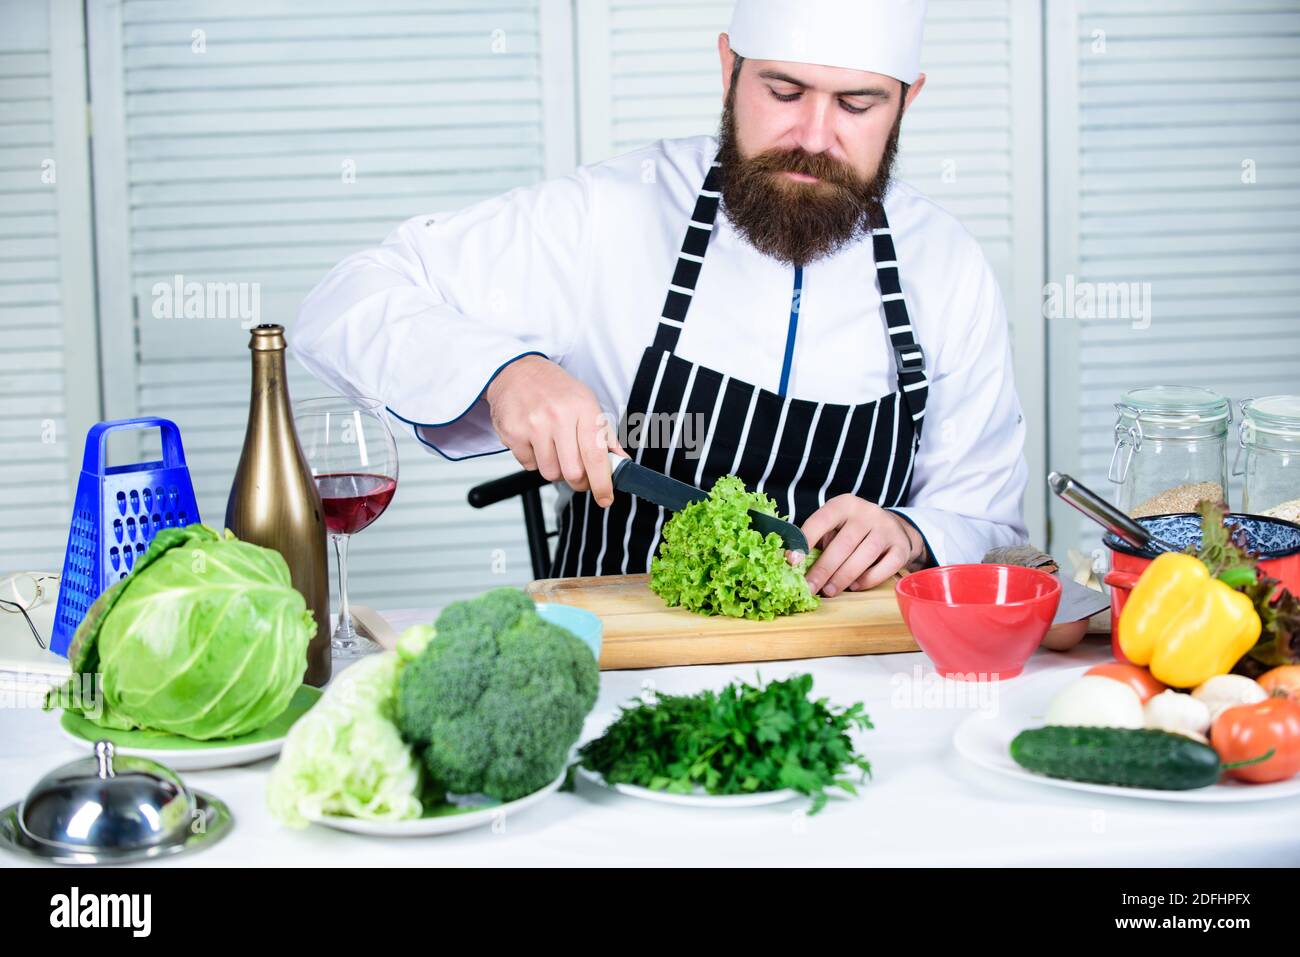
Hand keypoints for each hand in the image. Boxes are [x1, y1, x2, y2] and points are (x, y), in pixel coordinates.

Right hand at [485, 355, 626, 506]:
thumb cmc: (555, 389)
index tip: (605, 498)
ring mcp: (534, 426)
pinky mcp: (513, 434)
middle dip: (579, 481)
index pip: (596, 456)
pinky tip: (535, 441)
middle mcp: (558, 417)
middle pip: (573, 472)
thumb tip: (621, 462)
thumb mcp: (587, 403)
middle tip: (579, 474)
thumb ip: (604, 435)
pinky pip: (529, 465)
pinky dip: (534, 460)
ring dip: (555, 469)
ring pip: (550, 473)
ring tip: (553, 448)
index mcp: (583, 409)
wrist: (517, 371)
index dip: (602, 483)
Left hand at [797, 494, 926, 595]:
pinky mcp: (901, 547)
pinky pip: (885, 567)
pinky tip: (854, 586)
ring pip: (864, 556)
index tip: (792, 561)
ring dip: (843, 577)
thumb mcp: (835, 526)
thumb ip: (818, 540)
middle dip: (823, 569)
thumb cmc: (853, 531)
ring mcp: (886, 529)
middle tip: (809, 587)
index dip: (805, 541)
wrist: (894, 529)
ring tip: (828, 591)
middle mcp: (867, 513)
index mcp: (844, 504)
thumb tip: (793, 563)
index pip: (821, 520)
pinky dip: (868, 580)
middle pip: (843, 543)